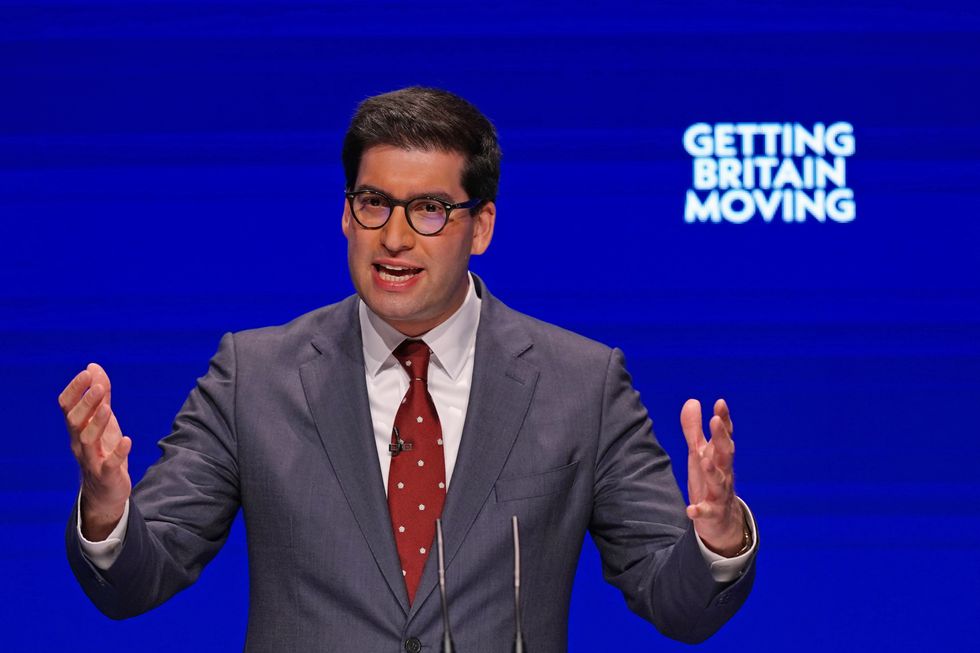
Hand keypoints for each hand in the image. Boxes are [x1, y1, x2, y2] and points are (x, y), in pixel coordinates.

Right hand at [58, 363, 132, 540]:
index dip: (75, 389)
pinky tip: (127, 440)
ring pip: (87, 440)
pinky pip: (109, 464)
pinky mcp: (107, 475)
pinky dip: (118, 452)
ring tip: (108, 408)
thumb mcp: (103, 420)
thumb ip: (100, 395)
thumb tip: (93, 367)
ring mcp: (92, 459)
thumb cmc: (103, 450)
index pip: (67, 406)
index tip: (87, 373)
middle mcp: (79, 443)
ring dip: (97, 423)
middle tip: (99, 387)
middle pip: (75, 421)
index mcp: (77, 428)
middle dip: (86, 403)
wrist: (105, 491)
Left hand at [680, 398, 744, 556]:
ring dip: (713, 471)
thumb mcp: (700, 454)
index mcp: (720, 458)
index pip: (724, 436)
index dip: (723, 420)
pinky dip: (700, 511)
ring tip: (704, 460)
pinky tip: (691, 509)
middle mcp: (724, 473)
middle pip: (725, 454)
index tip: (720, 402)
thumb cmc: (709, 481)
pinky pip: (707, 512)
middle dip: (721, 438)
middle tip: (715, 421)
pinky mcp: (712, 514)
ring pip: (719, 482)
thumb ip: (694, 430)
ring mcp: (719, 494)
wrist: (722, 521)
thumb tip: (692, 400)